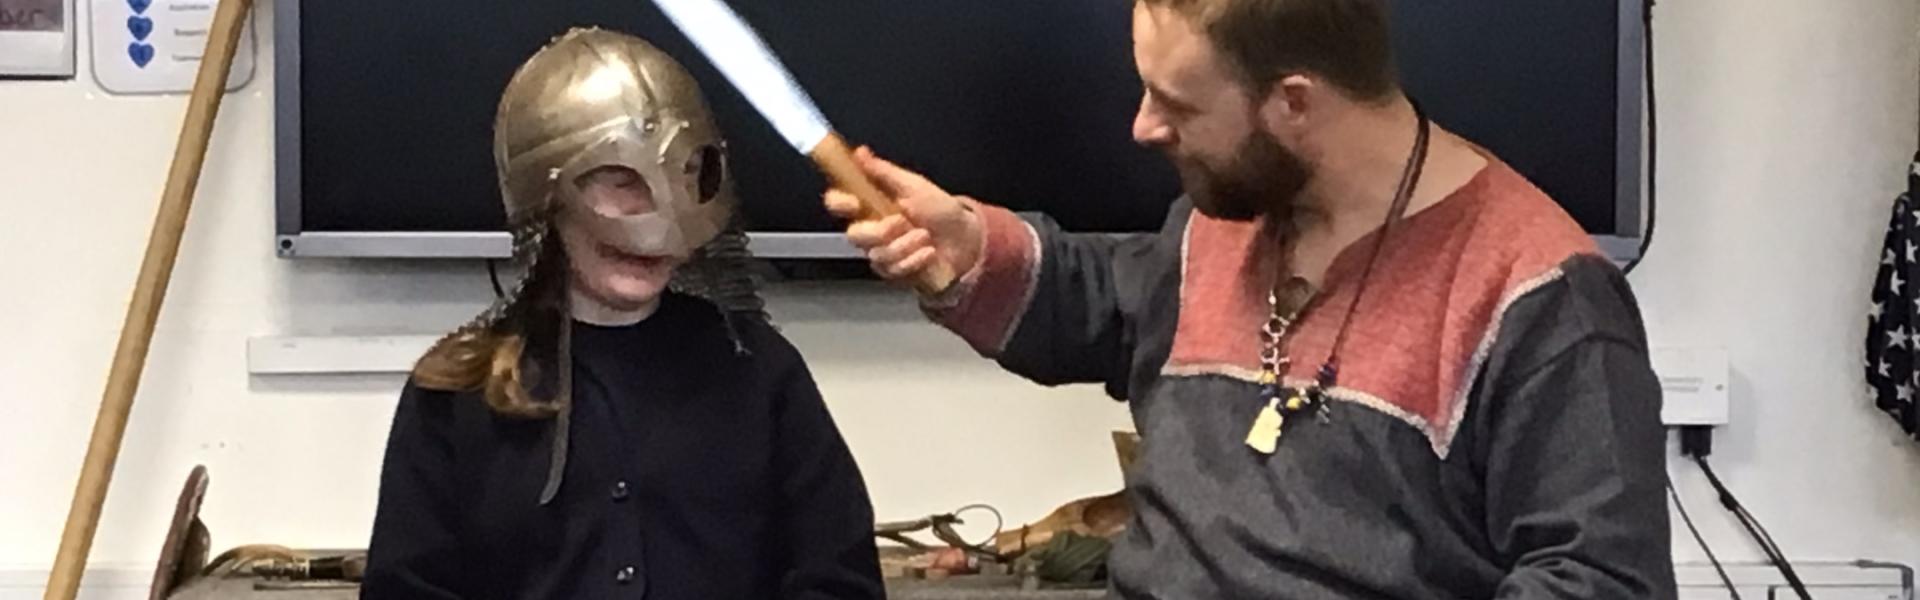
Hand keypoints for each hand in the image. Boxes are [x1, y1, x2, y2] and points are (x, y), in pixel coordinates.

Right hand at [823, 147, 983, 284]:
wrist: (966, 239)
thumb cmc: (941, 211)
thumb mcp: (913, 184)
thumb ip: (883, 171)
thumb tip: (860, 153)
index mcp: (872, 204)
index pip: (839, 202)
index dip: (839, 202)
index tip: (854, 202)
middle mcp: (872, 229)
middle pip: (854, 235)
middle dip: (880, 231)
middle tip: (902, 222)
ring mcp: (881, 252)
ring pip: (877, 254)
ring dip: (906, 244)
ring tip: (925, 236)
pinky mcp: (893, 271)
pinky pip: (893, 269)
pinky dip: (914, 260)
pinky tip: (928, 253)